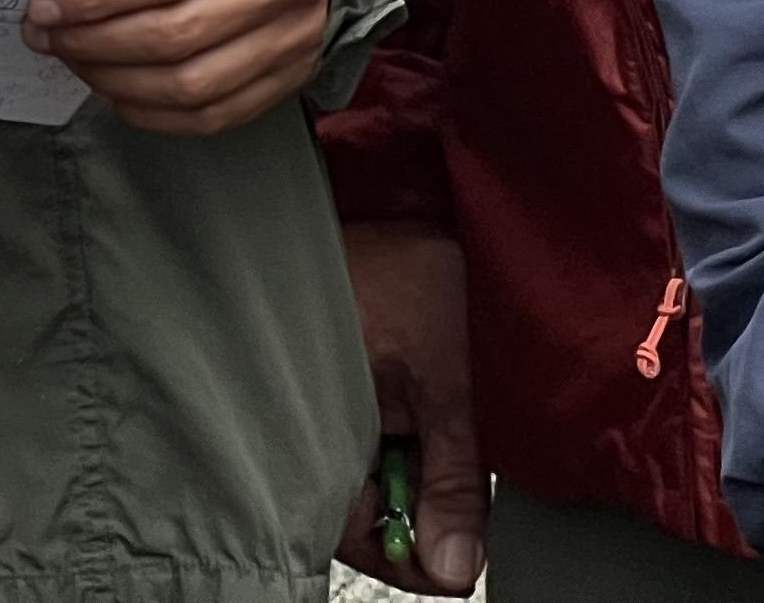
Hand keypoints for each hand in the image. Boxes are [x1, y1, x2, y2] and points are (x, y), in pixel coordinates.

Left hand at [21, 0, 334, 135]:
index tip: (45, 6)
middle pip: (176, 34)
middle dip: (95, 43)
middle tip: (47, 37)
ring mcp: (297, 34)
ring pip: (193, 84)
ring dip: (119, 82)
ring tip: (76, 62)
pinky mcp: (295, 70)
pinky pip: (218, 113)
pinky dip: (157, 113)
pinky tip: (118, 91)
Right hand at [330, 223, 486, 591]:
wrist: (407, 197)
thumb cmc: (410, 273)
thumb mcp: (450, 386)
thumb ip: (451, 482)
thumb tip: (452, 567)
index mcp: (314, 427)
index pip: (352, 532)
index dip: (407, 555)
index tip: (456, 562)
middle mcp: (304, 419)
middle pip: (356, 507)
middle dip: (411, 513)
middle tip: (459, 493)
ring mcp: (320, 398)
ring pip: (365, 472)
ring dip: (411, 470)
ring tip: (443, 426)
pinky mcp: (334, 377)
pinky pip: (364, 433)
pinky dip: (402, 436)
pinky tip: (426, 410)